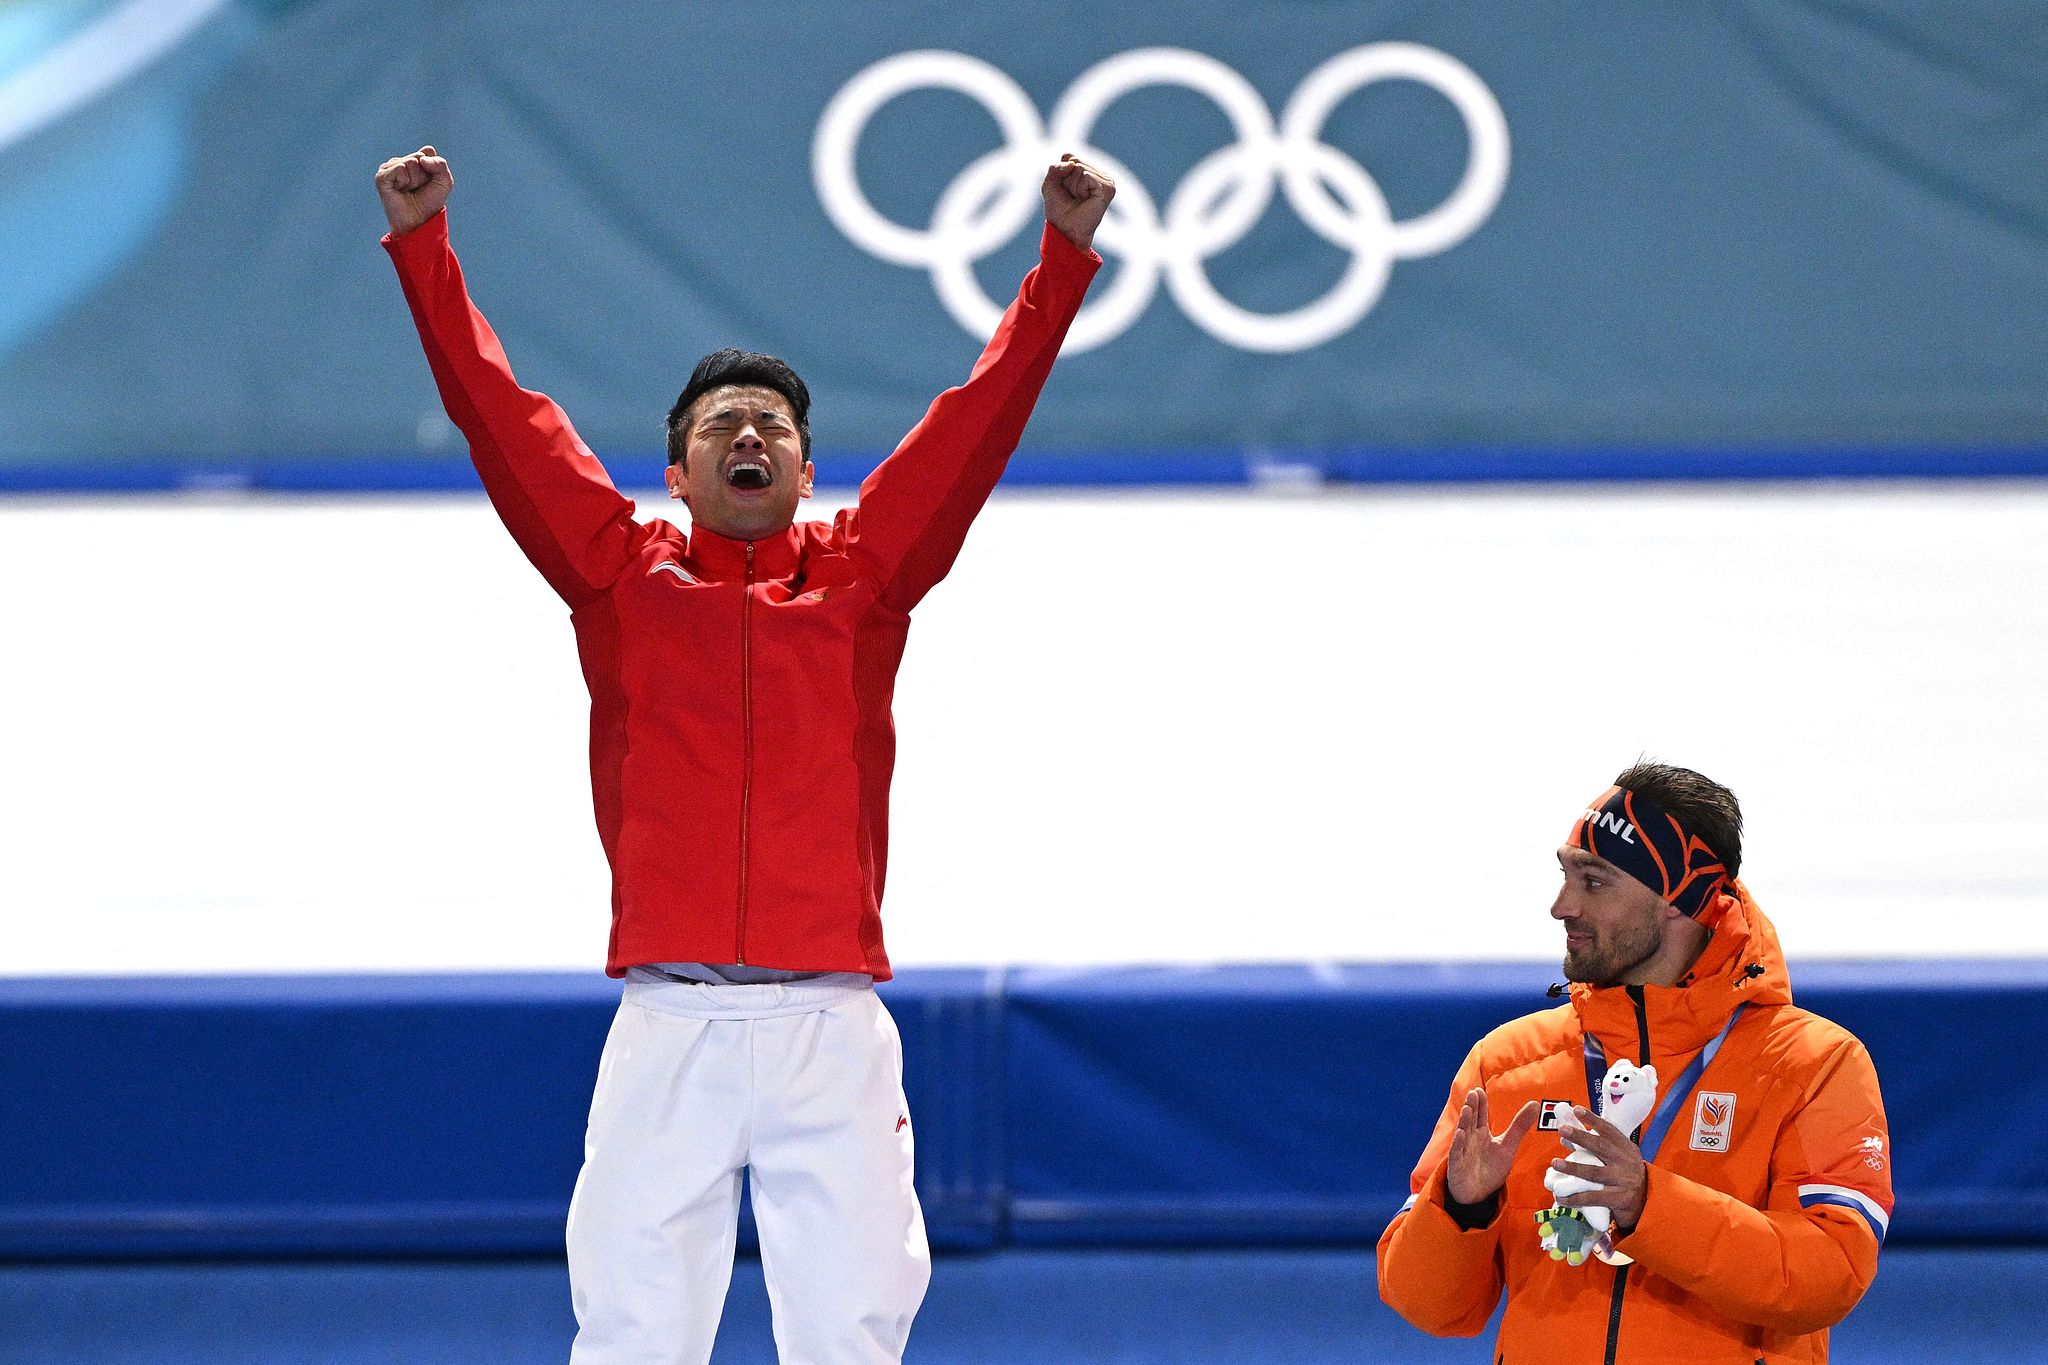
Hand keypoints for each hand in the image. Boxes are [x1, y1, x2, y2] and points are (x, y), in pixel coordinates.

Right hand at [375, 145, 453, 235]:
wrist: (418, 221)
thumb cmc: (430, 202)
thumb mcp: (444, 182)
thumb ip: (440, 164)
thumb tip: (421, 158)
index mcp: (413, 160)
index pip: (427, 152)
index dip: (433, 169)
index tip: (429, 183)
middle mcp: (400, 162)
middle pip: (419, 156)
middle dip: (424, 175)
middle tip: (418, 189)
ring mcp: (388, 168)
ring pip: (410, 162)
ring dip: (415, 179)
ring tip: (409, 190)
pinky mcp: (381, 176)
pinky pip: (400, 168)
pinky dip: (405, 181)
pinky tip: (400, 190)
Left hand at [1042, 152, 1114, 252]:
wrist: (1065, 230)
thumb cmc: (1059, 210)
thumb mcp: (1049, 184)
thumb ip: (1055, 167)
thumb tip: (1072, 164)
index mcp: (1089, 171)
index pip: (1069, 156)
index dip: (1061, 173)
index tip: (1064, 190)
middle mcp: (1099, 174)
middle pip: (1074, 160)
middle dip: (1067, 179)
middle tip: (1072, 196)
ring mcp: (1106, 181)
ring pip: (1080, 167)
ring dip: (1073, 185)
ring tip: (1078, 199)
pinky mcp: (1108, 188)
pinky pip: (1086, 175)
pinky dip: (1080, 188)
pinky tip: (1085, 199)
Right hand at [1445, 1088, 1537, 1205]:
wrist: (1479, 1193)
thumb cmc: (1491, 1168)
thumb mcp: (1508, 1146)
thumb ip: (1519, 1125)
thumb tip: (1535, 1103)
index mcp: (1481, 1133)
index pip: (1480, 1115)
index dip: (1480, 1104)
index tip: (1480, 1091)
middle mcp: (1470, 1139)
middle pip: (1471, 1120)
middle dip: (1471, 1107)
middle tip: (1473, 1094)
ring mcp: (1463, 1151)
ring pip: (1463, 1133)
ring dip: (1464, 1121)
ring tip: (1467, 1109)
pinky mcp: (1458, 1165)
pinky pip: (1457, 1153)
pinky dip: (1458, 1144)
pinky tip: (1461, 1134)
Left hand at [1549, 1106, 1649, 1231]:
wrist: (1649, 1201)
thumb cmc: (1626, 1174)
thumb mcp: (1619, 1157)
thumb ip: (1597, 1147)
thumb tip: (1565, 1137)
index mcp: (1626, 1148)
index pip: (1609, 1130)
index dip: (1593, 1119)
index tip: (1577, 1110)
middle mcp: (1626, 1162)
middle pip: (1600, 1147)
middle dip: (1580, 1137)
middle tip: (1562, 1129)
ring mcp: (1623, 1181)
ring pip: (1594, 1172)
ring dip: (1573, 1168)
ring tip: (1555, 1162)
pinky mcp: (1619, 1199)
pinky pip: (1593, 1198)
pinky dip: (1575, 1198)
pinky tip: (1561, 1197)